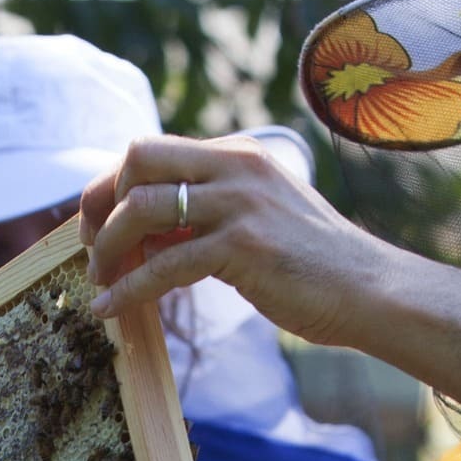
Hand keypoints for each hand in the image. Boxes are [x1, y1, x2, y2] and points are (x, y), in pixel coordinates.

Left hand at [78, 135, 395, 345]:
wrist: (369, 290)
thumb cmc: (313, 265)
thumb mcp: (257, 219)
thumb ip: (207, 215)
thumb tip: (147, 234)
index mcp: (239, 153)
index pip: (151, 150)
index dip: (112, 186)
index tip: (97, 224)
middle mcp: (237, 165)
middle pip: (137, 158)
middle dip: (99, 202)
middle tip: (90, 246)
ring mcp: (240, 203)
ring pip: (141, 207)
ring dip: (107, 247)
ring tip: (99, 280)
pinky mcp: (243, 246)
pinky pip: (163, 266)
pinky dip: (128, 289)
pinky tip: (110, 310)